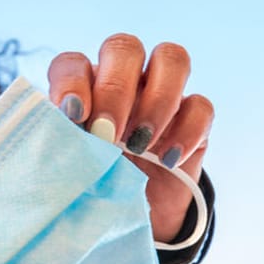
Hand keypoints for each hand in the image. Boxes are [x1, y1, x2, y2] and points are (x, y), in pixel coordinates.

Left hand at [47, 35, 212, 242]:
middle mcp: (123, 81)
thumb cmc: (94, 186)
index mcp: (84, 87)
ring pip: (171, 58)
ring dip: (157, 99)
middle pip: (124, 47)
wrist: (132, 216)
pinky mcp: (195, 118)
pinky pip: (201, 105)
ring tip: (140, 144)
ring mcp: (162, 93)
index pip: (73, 62)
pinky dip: (187, 131)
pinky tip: (168, 160)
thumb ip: (66, 149)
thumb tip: (62, 144)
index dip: (72, 81)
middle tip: (107, 133)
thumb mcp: (75, 170)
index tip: (72, 115)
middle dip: (115, 88)